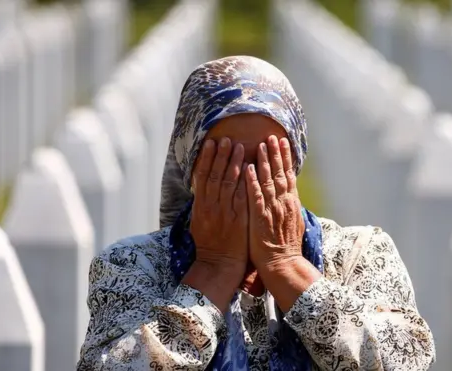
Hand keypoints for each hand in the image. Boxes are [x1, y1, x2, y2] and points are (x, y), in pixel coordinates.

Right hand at [182, 138, 248, 310]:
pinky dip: (245, 182)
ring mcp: (225, 212)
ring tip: (239, 147)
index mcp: (201, 205)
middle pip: (215, 175)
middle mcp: (211, 206)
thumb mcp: (201, 221)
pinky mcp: (239, 220)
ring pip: (228, 183)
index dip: (207, 158)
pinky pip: (242, 197)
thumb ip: (204, 203)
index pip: (203, 176)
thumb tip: (204, 186)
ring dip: (234, 163)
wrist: (218, 266)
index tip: (211, 143)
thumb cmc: (210, 245)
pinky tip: (250, 169)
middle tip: (226, 138)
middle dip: (221, 156)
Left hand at [245, 135, 304, 271]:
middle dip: (276, 153)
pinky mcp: (260, 218)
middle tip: (272, 136)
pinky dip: (252, 182)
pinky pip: (255, 196)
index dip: (285, 157)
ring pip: (268, 180)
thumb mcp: (293, 223)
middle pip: (280, 173)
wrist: (283, 264)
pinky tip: (249, 169)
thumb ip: (290, 207)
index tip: (283, 142)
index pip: (288, 175)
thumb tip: (291, 196)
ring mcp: (272, 209)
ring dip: (265, 162)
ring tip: (261, 145)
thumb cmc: (286, 247)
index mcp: (290, 203)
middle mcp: (283, 203)